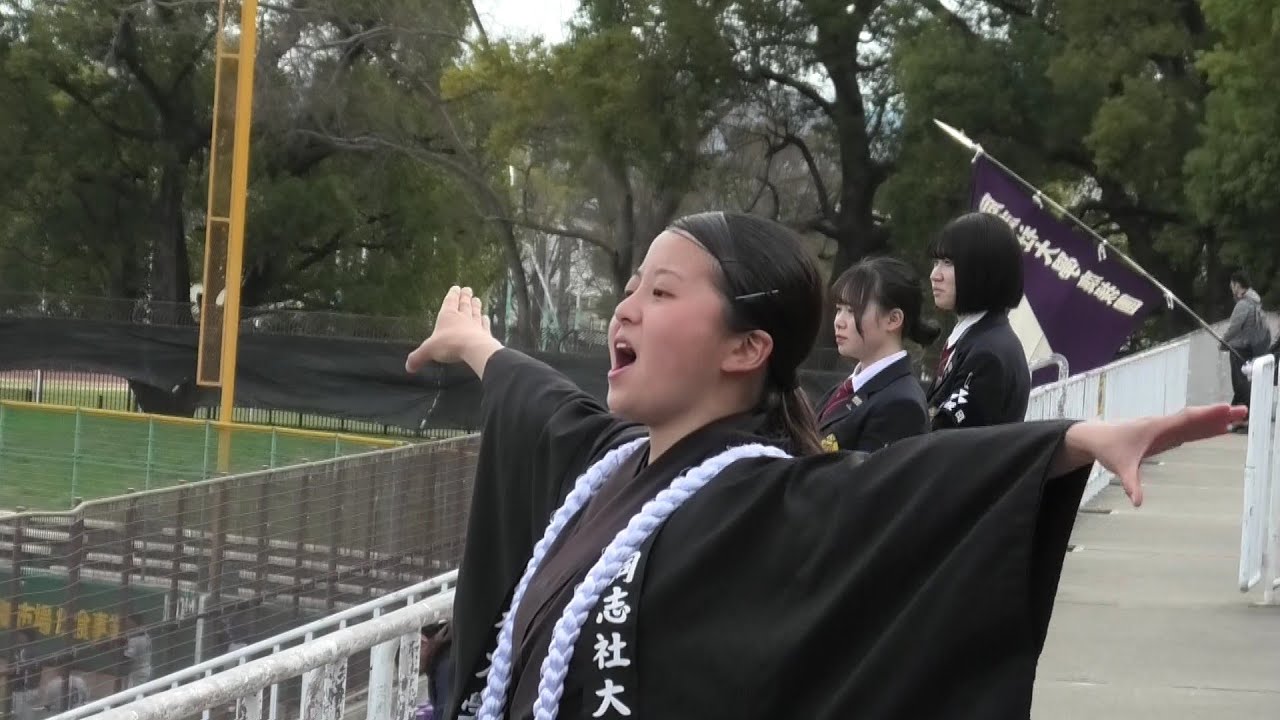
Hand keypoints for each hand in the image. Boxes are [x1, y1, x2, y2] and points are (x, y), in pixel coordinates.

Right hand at [405, 286, 495, 371]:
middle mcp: (463, 317)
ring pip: (476, 312)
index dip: (452, 294)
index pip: (450, 301)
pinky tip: (487, 318)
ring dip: (476, 306)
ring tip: (477, 299)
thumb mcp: (429, 350)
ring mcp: (475, 325)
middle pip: (464, 304)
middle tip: (468, 289)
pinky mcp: (485, 334)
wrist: (474, 349)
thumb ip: (418, 357)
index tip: (456, 287)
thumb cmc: (450, 345)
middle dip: (465, 296)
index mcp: (448, 316)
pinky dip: (486, 321)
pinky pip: (485, 325)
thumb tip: (408, 367)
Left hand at [1067, 404, 1245, 506]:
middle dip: (1217, 415)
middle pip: (1194, 419)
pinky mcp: (1165, 435)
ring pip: (1194, 423)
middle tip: (1242, 411)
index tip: (1224, 409)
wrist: (1095, 437)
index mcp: (1155, 428)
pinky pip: (1189, 430)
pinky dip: (1206, 427)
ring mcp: (1165, 430)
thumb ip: (1130, 484)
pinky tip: (1221, 427)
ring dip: (1215, 420)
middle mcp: (1163, 425)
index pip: (1184, 419)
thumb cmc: (1108, 448)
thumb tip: (1137, 503)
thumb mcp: (1119, 467)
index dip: (1204, 415)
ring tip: (1239, 416)